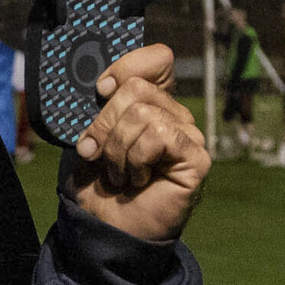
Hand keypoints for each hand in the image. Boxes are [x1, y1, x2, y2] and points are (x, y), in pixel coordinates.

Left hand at [61, 44, 210, 240]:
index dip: (126, 66)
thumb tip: (105, 84)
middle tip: (96, 153)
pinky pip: (159, 135)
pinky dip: (136, 159)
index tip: (100, 89)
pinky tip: (137, 179)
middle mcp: (174, 114)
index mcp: (151, 103)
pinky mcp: (196, 157)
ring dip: (117, 149)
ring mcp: (189, 135)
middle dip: (104, 123)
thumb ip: (98, 106)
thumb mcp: (87, 136)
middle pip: (136, 87)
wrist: (104, 227)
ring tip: (119, 174)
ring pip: (143, 113)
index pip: (157, 58)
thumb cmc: (97, 183)